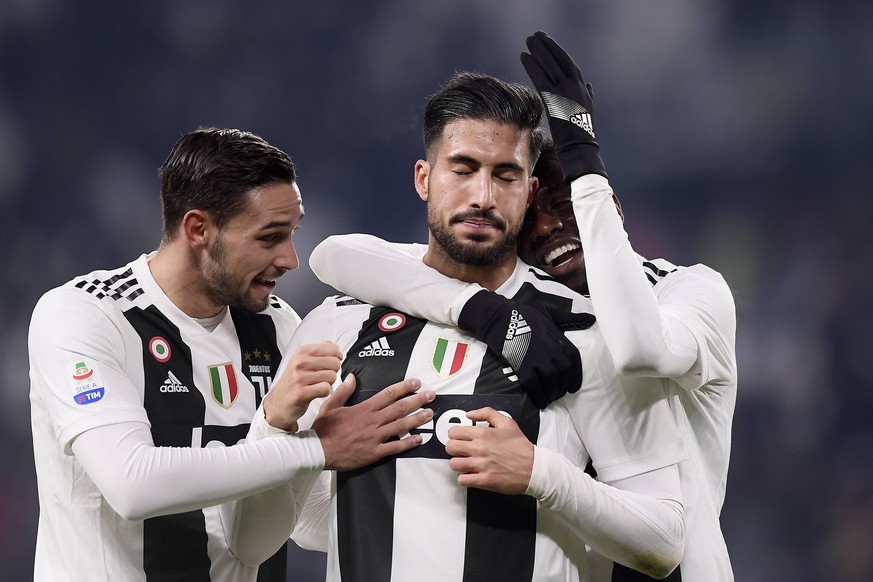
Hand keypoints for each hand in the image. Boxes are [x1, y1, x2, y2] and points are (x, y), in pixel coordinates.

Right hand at [263, 341, 342, 430]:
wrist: (278, 402)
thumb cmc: (292, 381)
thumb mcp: (302, 360)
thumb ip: (319, 351)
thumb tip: (335, 348)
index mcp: (302, 351)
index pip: (333, 349)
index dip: (336, 358)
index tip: (329, 365)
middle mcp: (300, 362)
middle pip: (335, 363)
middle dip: (333, 372)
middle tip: (322, 378)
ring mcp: (300, 377)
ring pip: (332, 376)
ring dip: (329, 383)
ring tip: (317, 385)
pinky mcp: (301, 392)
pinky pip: (325, 389)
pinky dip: (324, 393)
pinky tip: (316, 393)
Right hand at [313, 375, 435, 470]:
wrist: (318, 451)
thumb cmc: (323, 429)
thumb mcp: (330, 406)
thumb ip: (343, 391)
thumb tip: (351, 377)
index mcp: (364, 409)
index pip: (389, 394)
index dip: (404, 387)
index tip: (416, 383)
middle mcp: (373, 421)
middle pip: (400, 408)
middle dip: (417, 400)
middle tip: (431, 395)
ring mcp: (375, 437)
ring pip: (401, 425)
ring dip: (417, 419)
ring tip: (430, 413)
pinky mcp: (374, 452)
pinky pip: (395, 447)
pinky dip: (408, 443)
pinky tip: (419, 439)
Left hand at [446, 407, 533, 494]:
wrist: (534, 468)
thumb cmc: (521, 446)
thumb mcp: (507, 423)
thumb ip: (487, 413)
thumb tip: (470, 414)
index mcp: (482, 434)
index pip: (453, 432)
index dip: (455, 435)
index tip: (460, 439)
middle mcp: (479, 449)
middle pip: (450, 447)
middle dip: (454, 449)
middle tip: (462, 451)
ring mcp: (481, 465)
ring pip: (454, 464)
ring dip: (459, 464)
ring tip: (467, 463)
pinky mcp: (484, 480)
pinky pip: (462, 480)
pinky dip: (465, 478)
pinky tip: (472, 474)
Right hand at [457, 289, 594, 408]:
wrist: (499, 318)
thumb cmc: (523, 313)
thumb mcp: (549, 311)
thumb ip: (569, 318)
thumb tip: (591, 318)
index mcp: (558, 337)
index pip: (574, 359)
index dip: (576, 376)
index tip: (574, 386)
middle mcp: (551, 350)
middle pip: (564, 373)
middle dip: (563, 386)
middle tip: (559, 393)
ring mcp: (537, 359)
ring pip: (551, 382)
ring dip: (552, 393)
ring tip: (550, 398)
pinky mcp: (522, 366)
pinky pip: (534, 386)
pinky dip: (539, 396)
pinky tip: (540, 402)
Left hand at [521, 30, 606, 179]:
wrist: (581, 150)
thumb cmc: (582, 140)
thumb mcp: (587, 114)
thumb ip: (587, 97)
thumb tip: (588, 86)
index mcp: (582, 91)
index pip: (569, 66)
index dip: (558, 54)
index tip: (548, 44)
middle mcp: (576, 87)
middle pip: (560, 60)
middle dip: (548, 47)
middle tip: (536, 36)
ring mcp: (566, 92)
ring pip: (550, 65)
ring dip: (539, 51)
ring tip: (529, 40)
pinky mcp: (555, 99)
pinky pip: (541, 77)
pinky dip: (532, 66)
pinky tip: (523, 56)